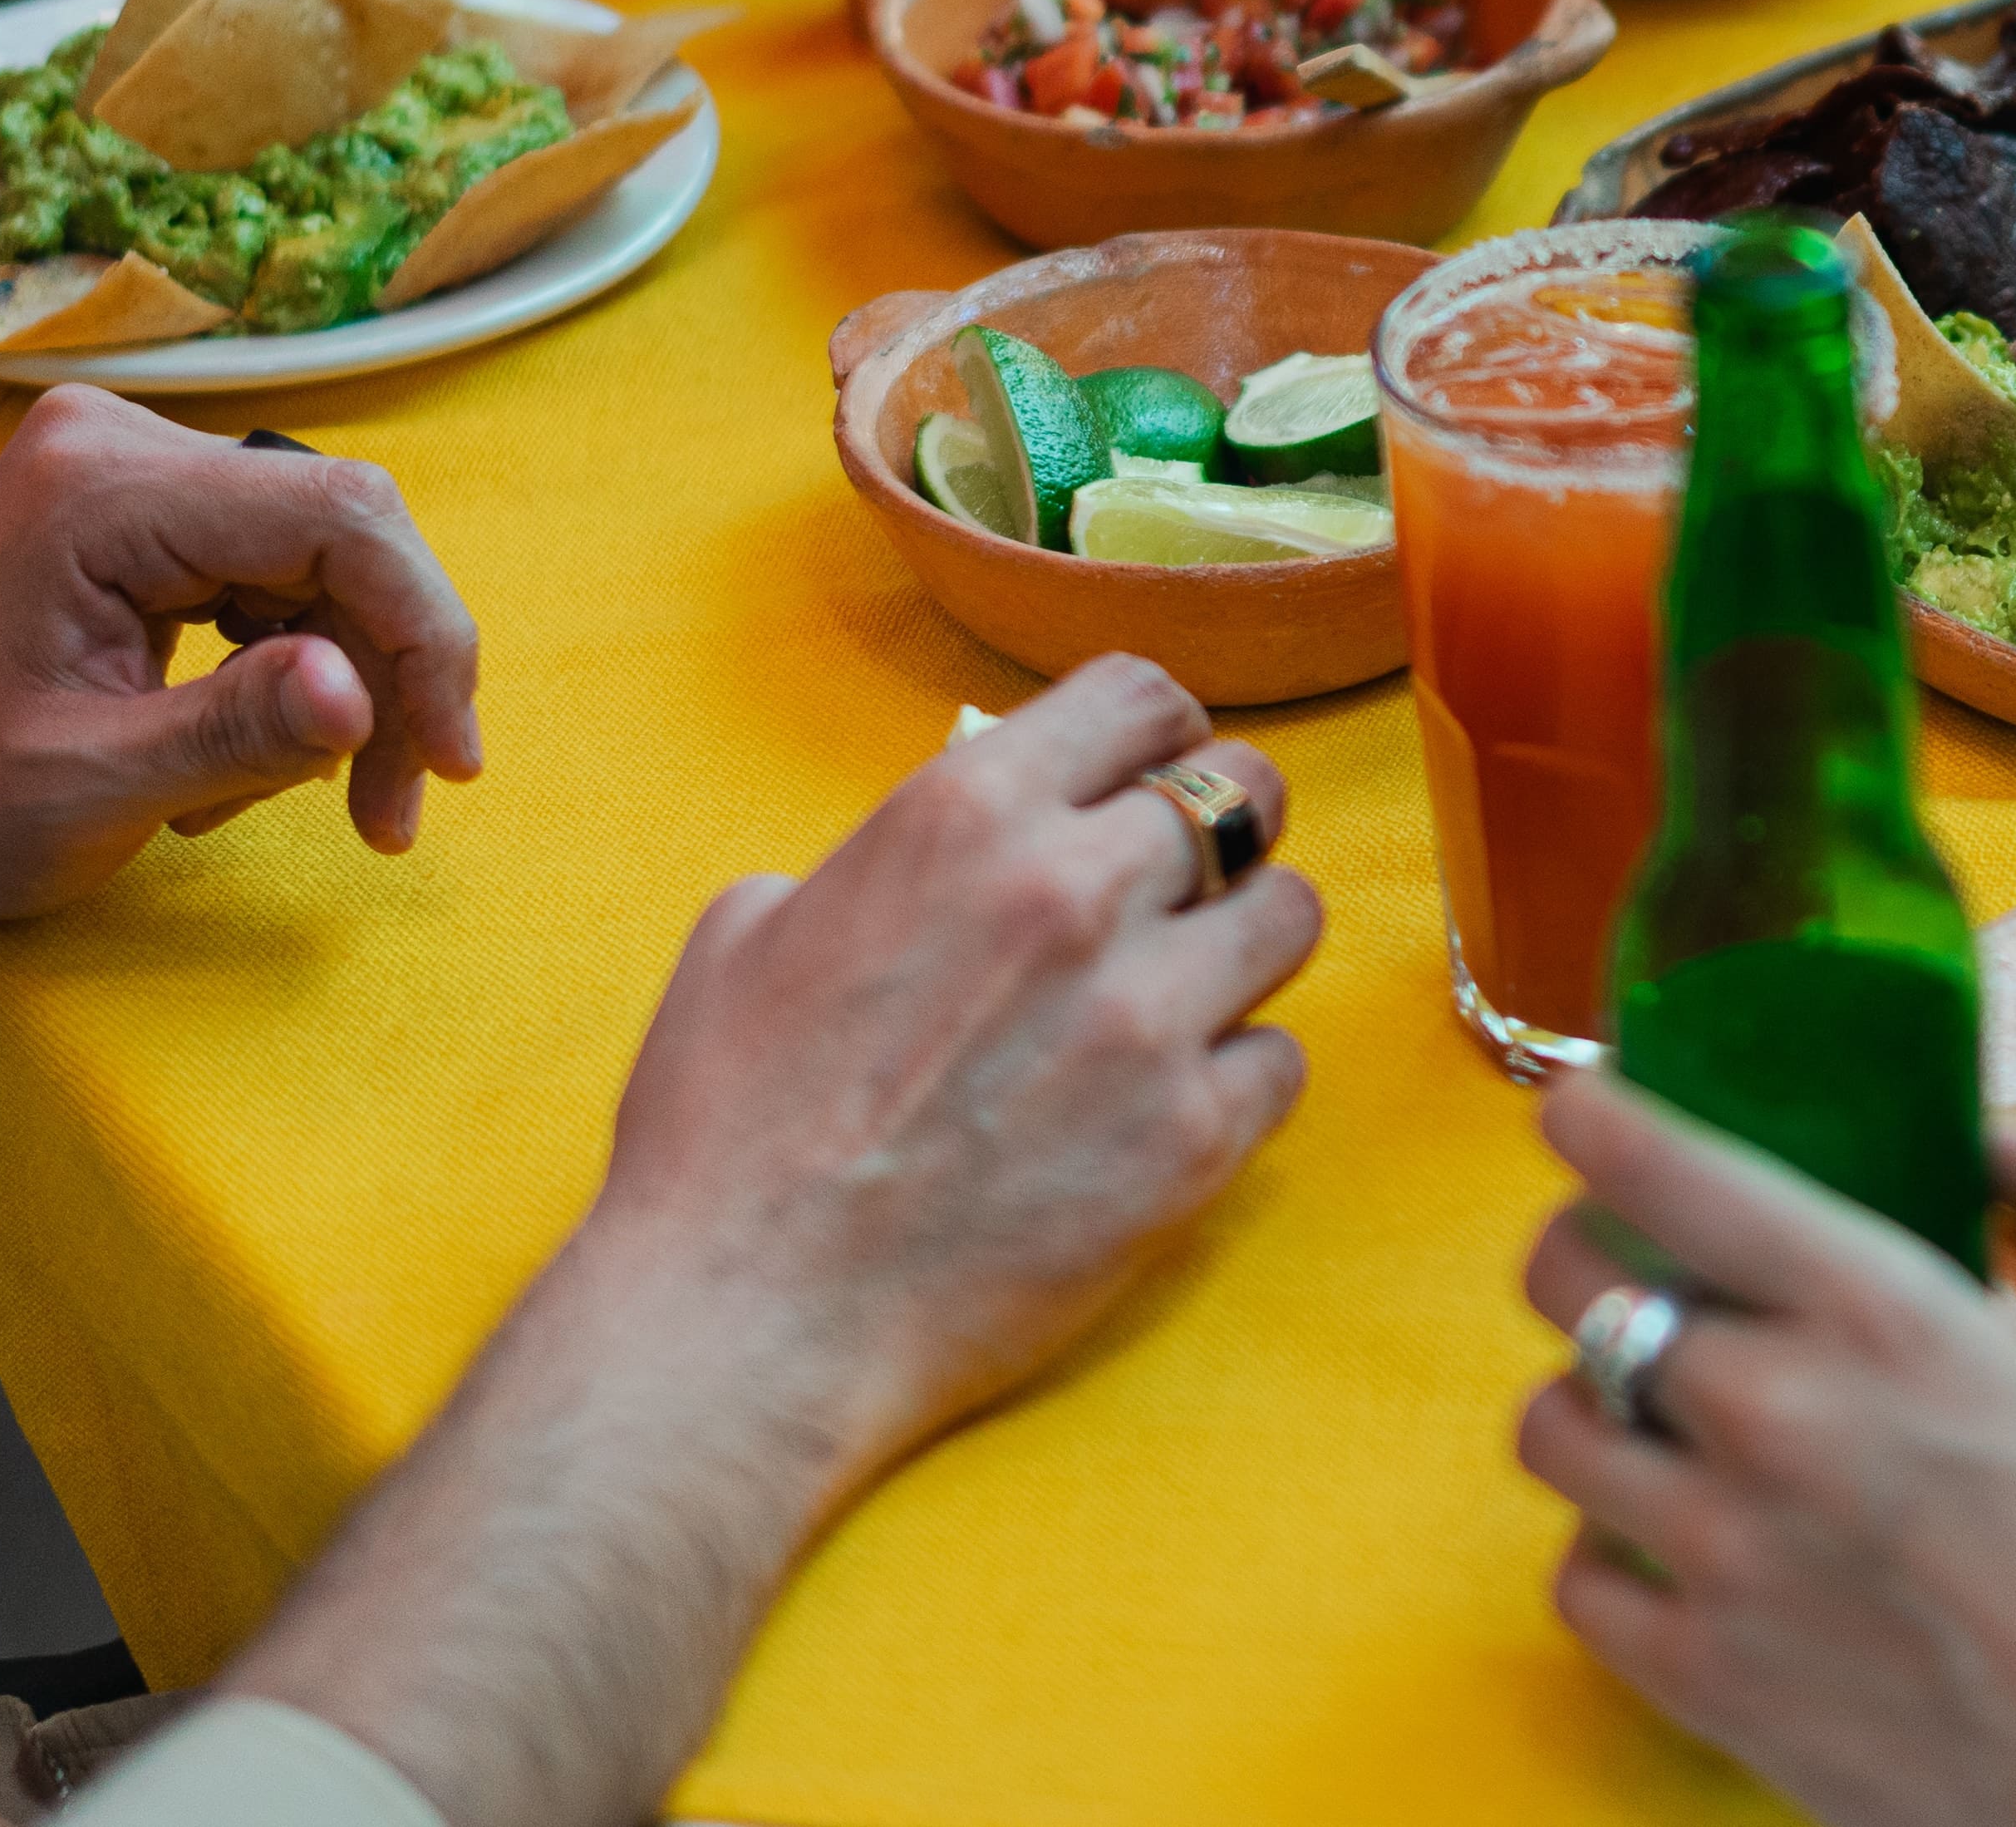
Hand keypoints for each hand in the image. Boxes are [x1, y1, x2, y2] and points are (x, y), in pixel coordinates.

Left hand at [0, 383, 487, 928]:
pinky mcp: (145, 513)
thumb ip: (237, 732)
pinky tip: (250, 754)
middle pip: (344, 534)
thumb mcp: (88, 789)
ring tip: (308, 797)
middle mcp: (123, 446)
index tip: (449, 756)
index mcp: (100, 488)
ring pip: (327, 561)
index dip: (425, 632)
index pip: (337, 517)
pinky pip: (281, 575)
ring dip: (349, 684)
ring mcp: (133, 472)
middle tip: (396, 806)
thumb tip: (368, 696)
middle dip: (391, 673)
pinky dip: (298, 671)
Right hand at [570, 660, 1317, 1504]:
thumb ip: (883, 860)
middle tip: (1186, 888)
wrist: (744, 1319)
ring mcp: (1147, 1015)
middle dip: (1224, 830)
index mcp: (966, 814)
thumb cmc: (725, 1132)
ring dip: (1244, 947)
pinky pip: (1283, 1060)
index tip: (1154, 774)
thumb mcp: (755, 929)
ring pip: (1291, 914)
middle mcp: (1074, 890)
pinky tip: (1166, 1109)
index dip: (1161, 735)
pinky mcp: (1194, 1137)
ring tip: (1184, 997)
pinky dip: (1237, 1080)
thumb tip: (947, 853)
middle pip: (1247, 791)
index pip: (1142, 697)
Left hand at [1514, 1079, 2015, 1826]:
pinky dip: (1605, 1548)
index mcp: (1879, 1313)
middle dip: (1577, 1251)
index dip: (1592, 1118)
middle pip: (1570, 1287)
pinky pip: (1572, 1580)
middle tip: (1617, 1258)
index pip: (1667, 1171)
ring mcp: (1718, 1554)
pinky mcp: (1698, 1676)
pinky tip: (1667, 1539)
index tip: (1578, 1107)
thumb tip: (2006, 1137)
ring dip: (1587, 1400)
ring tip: (1645, 1409)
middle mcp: (1771, 1415)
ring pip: (1550, 1427)